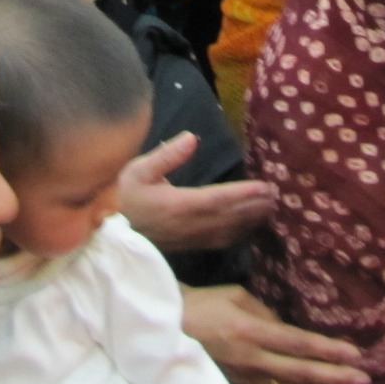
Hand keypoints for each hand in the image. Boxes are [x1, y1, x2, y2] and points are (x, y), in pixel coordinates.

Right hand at [118, 132, 271, 252]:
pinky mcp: (189, 246)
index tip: (265, 186)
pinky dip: (238, 233)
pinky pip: (220, 241)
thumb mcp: (137, 170)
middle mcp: (189, 225)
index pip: (218, 199)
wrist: (106, 235)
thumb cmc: (121, 197)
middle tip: (278, 196)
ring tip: (271, 209)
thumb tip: (192, 138)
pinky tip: (249, 227)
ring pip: (228, 231)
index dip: (243, 193)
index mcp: (178, 205)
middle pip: (229, 217)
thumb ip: (166, 155)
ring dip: (251, 220)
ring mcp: (190, 238)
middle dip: (255, 206)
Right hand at [180, 285, 369, 383]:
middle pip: (301, 372)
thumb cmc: (200, 304)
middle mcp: (252, 359)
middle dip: (335, 377)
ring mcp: (246, 377)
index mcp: (251, 332)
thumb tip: (288, 329)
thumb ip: (266, 312)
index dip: (328, 350)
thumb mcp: (236, 296)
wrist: (164, 332)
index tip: (356, 354)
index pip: (298, 344)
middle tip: (366, 380)